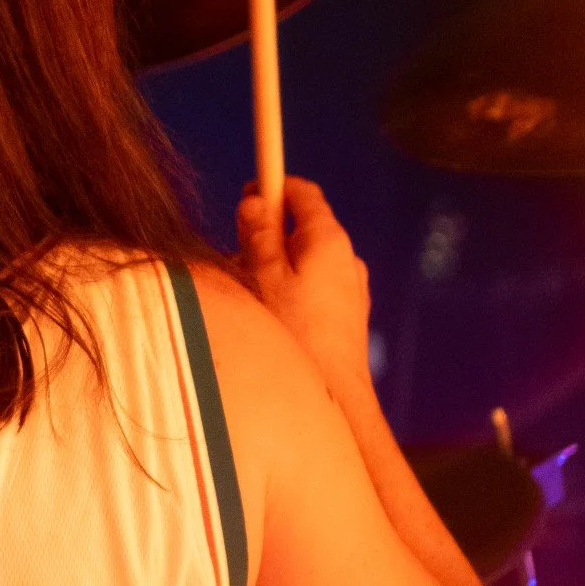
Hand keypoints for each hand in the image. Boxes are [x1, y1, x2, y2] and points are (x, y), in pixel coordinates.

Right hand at [237, 175, 373, 401]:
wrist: (336, 398)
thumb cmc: (296, 335)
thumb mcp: (265, 278)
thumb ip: (259, 236)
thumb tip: (255, 200)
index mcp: (329, 240)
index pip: (302, 192)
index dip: (271, 187)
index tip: (244, 198)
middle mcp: (346, 258)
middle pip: (301, 228)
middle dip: (265, 235)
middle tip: (234, 257)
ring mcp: (350, 288)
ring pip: (304, 261)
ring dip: (273, 267)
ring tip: (248, 296)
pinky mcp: (346, 315)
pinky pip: (312, 287)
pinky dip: (288, 290)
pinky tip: (270, 318)